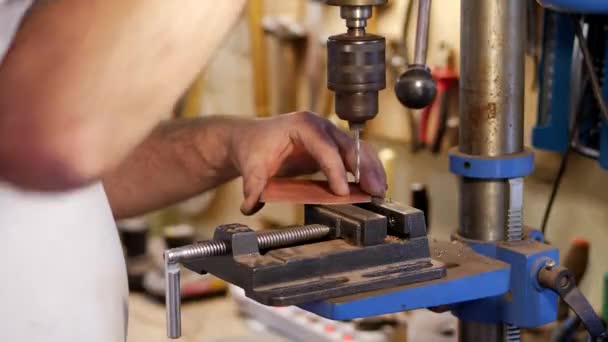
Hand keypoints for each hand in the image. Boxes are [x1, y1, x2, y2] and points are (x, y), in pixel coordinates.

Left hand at [229, 112, 386, 214]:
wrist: (253, 139)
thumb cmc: (255, 147)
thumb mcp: (251, 166)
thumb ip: (253, 186)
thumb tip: (251, 205)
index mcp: (302, 125)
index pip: (324, 147)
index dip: (335, 170)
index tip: (342, 191)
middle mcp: (321, 126)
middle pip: (349, 145)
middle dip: (364, 168)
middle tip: (374, 190)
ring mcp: (330, 135)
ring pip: (358, 149)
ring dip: (371, 169)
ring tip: (380, 190)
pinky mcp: (334, 147)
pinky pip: (356, 157)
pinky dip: (367, 171)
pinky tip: (374, 187)